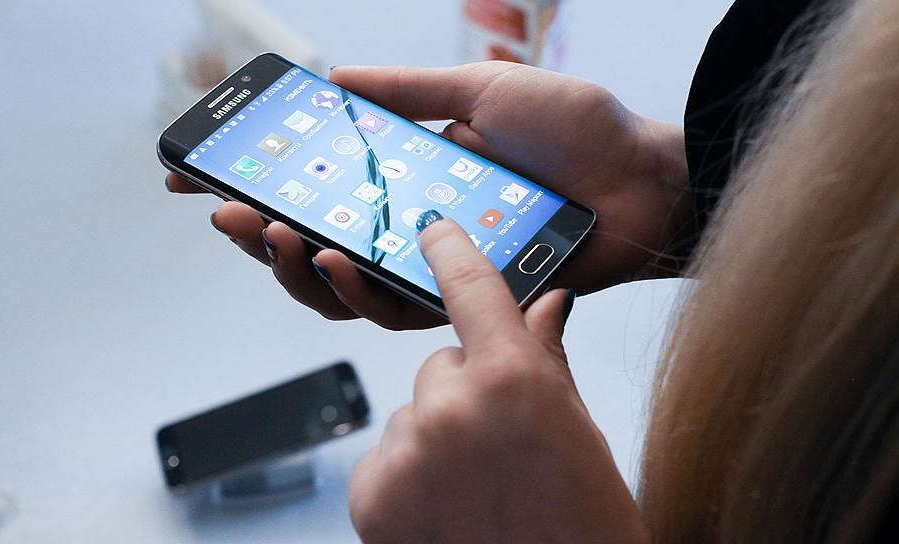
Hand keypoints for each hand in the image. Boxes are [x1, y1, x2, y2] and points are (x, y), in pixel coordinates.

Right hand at [166, 62, 689, 328]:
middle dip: (259, 236)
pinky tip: (328, 258)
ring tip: (270, 232)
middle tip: (225, 211)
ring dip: (293, 266)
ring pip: (341, 291)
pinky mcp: (461, 306)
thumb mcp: (481, 91)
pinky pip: (393, 310)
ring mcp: (434, 273)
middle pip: (314, 250)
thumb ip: (407, 93)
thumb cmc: (574, 133)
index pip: (319, 192)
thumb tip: (336, 79)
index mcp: (410, 182)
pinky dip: (353, 288)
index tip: (201, 174)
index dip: (259, 187)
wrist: (642, 179)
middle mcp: (411, 233)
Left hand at [348, 218, 647, 542]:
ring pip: (413, 413)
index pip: (471, 288)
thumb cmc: (583, 530)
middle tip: (502, 446)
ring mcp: (404, 454)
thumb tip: (548, 304)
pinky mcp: (370, 496)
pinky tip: (447, 508)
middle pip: (440, 365)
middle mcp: (449, 408)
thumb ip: (546, 361)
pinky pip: (388, 454)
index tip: (433, 227)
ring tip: (477, 490)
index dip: (452, 250)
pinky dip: (410, 474)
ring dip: (437, 437)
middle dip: (466, 391)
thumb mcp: (578, 435)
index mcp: (513, 380)